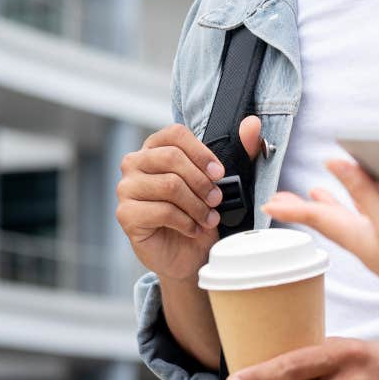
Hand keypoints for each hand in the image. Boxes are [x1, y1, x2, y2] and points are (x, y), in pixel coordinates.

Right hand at [115, 117, 261, 282]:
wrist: (189, 255)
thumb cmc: (200, 214)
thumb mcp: (224, 181)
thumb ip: (240, 151)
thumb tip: (252, 124)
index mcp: (155, 148)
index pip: (175, 134)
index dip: (201, 152)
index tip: (219, 173)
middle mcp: (135, 163)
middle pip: (171, 157)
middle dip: (202, 182)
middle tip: (217, 200)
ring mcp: (126, 188)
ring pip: (170, 185)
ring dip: (197, 205)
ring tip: (208, 218)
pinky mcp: (126, 214)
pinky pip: (162, 211)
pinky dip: (186, 222)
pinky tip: (194, 229)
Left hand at [263, 160, 378, 299]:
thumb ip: (364, 192)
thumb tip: (334, 163)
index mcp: (358, 236)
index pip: (317, 219)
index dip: (293, 208)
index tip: (268, 202)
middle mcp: (367, 242)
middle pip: (327, 221)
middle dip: (305, 207)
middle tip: (282, 200)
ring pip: (348, 221)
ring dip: (330, 207)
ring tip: (317, 195)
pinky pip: (370, 224)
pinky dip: (359, 211)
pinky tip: (369, 207)